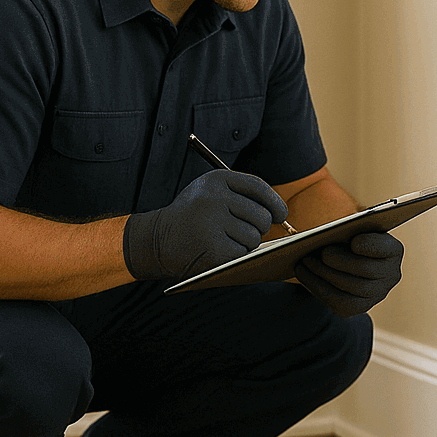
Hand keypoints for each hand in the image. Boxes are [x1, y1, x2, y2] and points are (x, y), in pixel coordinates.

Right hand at [124, 170, 287, 279]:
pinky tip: (220, 251)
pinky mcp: (212, 248)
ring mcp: (212, 224)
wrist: (156, 240)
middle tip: (247, 231)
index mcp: (216, 180)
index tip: (280, 214)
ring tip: (226, 240)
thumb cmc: (192, 217)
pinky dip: (236, 256)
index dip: (274, 202)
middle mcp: (214, 198)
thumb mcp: (210, 194)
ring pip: (254, 237)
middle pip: (260, 216)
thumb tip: (280, 213)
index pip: (257, 187)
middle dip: (259, 227)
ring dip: (247, 243)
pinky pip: (242, 253)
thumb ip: (240, 196)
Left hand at [295, 231, 403, 316]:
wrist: (347, 260)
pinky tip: (304, 275)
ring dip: (325, 274)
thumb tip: (328, 237)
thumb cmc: (349, 238)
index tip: (354, 242)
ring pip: (351, 288)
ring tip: (305, 262)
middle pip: (367, 270)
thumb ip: (348, 230)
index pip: (387, 248)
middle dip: (341, 261)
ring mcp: (377, 294)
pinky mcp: (359, 307)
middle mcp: (391, 275)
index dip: (371, 246)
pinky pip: (339, 302)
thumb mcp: (353, 229)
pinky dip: (319, 287)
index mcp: (393, 250)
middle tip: (320, 253)